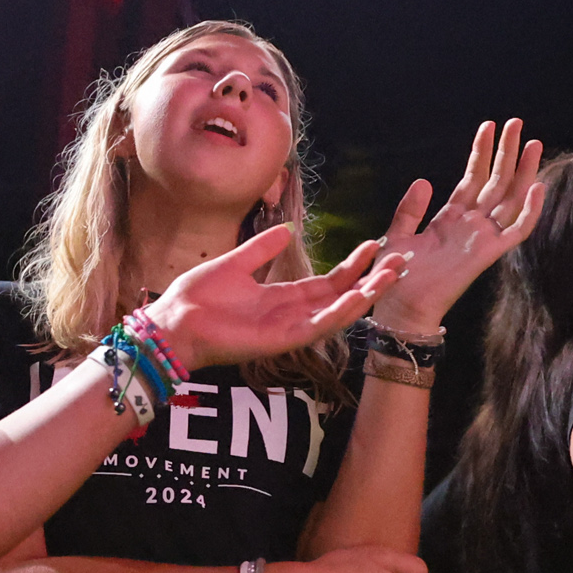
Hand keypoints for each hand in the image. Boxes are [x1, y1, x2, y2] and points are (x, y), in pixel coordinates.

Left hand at [146, 225, 410, 374]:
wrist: (172, 320)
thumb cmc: (195, 297)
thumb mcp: (235, 263)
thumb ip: (261, 249)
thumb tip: (287, 231)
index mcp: (278, 298)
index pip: (325, 282)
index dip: (350, 266)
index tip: (373, 245)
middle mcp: (288, 315)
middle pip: (339, 297)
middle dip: (370, 280)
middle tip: (401, 260)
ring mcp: (285, 330)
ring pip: (336, 313)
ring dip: (364, 295)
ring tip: (391, 275)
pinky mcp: (278, 341)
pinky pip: (315, 327)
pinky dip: (338, 313)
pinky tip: (358, 297)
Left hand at [372, 120, 545, 330]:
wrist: (399, 307)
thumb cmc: (396, 277)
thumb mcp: (396, 235)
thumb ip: (409, 209)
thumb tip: (425, 180)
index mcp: (450, 218)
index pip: (472, 178)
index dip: (481, 153)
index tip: (488, 126)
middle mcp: (470, 225)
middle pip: (496, 182)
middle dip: (506, 152)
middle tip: (517, 122)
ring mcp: (482, 237)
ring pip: (510, 199)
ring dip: (522, 172)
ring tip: (532, 142)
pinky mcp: (488, 253)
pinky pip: (516, 230)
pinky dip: (529, 211)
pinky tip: (537, 186)